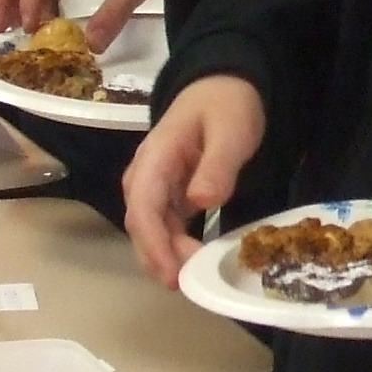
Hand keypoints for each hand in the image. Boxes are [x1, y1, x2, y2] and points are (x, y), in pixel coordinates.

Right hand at [124, 73, 266, 282]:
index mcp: (155, 157)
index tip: (172, 275)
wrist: (223, 86)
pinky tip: (194, 264)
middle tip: (191, 285)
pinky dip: (175, 249)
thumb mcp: (230, 130)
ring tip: (194, 280)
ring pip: (150, 230)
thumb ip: (217, 165)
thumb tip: (201, 201)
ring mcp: (155, 186)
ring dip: (166, 257)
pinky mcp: (169, 196)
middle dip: (159, 259)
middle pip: (141, 225)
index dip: (154, 245)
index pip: (142, 207)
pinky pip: (165, 227)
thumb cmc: (227, 105)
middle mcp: (146, 175)